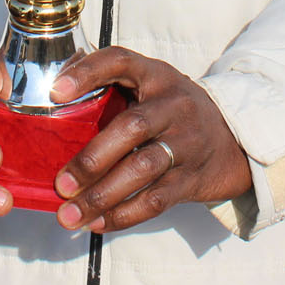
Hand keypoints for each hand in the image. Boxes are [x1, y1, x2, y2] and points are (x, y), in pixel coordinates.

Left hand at [50, 47, 251, 232]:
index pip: (120, 62)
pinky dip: (124, 215)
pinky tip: (98, 223)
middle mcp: (173, 105)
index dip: (88, 73)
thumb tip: (53, 102)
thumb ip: (111, 89)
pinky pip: (156, 199)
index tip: (56, 92)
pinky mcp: (192, 178)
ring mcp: (186, 143)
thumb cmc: (172, 111)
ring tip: (70, 214)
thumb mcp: (150, 87)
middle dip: (93, 158)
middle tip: (61, 184)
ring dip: (102, 195)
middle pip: (133, 127)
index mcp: (155, 75)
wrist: (231, 139)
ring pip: (143, 169)